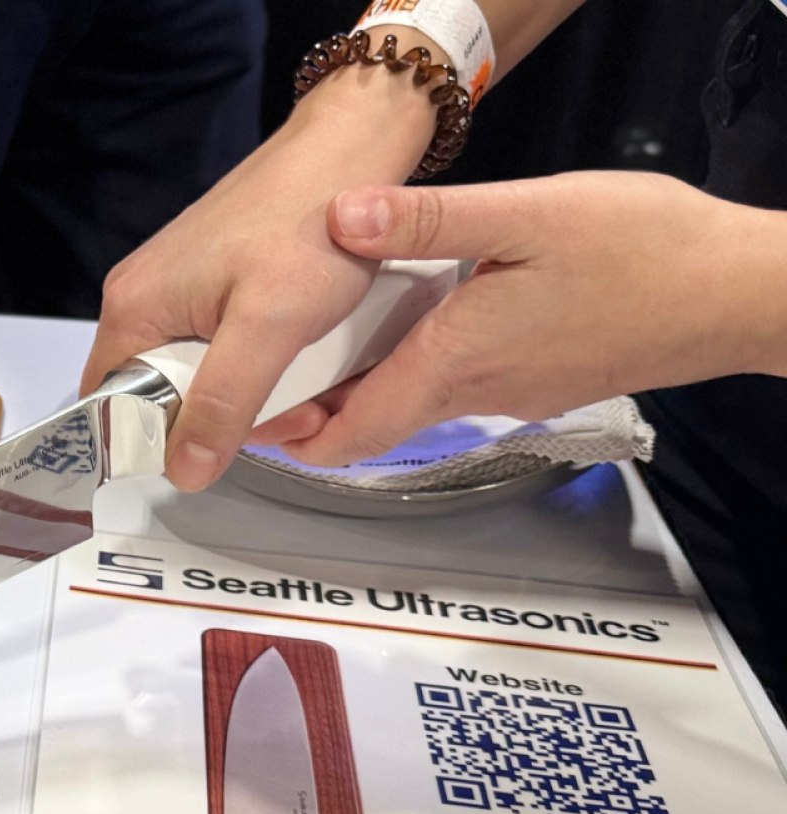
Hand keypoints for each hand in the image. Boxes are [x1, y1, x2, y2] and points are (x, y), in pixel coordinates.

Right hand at [81, 70, 436, 490]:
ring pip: (193, 373)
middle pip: (156, 395)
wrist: (348, 147)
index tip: (229, 444)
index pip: (112, 409)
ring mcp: (172, 284)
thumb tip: (182, 473)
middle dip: (220, 419)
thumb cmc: (311, 227)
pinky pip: (215, 343)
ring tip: (305, 383)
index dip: (162, 441)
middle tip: (293, 413)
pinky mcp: (206, 277)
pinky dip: (255, 360)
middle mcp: (139, 296)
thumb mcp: (271, 327)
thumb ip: (223, 402)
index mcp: (131, 309)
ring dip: (245, 393)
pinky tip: (296, 352)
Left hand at [253, 171, 786, 466]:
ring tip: (316, 344)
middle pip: (372, 421)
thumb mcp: (527, 214)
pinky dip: (417, 362)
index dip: (288, 437)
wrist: (743, 291)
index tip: (240, 426)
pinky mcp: (542, 376)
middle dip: (310, 412)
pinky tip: (413, 316)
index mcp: (457, 360)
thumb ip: (426, 220)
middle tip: (258, 383)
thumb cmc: (648, 252)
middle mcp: (478, 390)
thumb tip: (339, 219)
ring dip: (363, 383)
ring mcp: (513, 390)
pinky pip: (459, 379)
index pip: (349, 430)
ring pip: (415, 399)